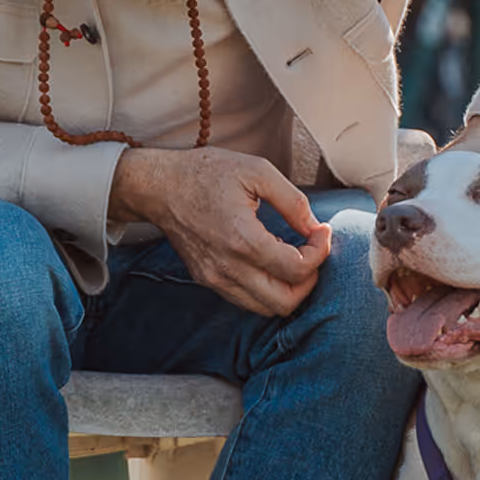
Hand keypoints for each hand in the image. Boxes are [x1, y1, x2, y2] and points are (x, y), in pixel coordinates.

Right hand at [109, 147, 331, 316]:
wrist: (158, 186)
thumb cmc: (206, 173)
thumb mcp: (257, 171)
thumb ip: (293, 201)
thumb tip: (316, 227)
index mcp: (243, 239)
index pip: (297, 269)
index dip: (320, 252)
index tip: (321, 231)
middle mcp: (228, 267)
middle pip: (284, 302)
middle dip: (309, 280)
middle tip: (312, 252)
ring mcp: (215, 278)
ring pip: (265, 308)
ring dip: (288, 288)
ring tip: (293, 258)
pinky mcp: (207, 280)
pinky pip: (246, 300)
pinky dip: (266, 289)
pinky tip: (270, 261)